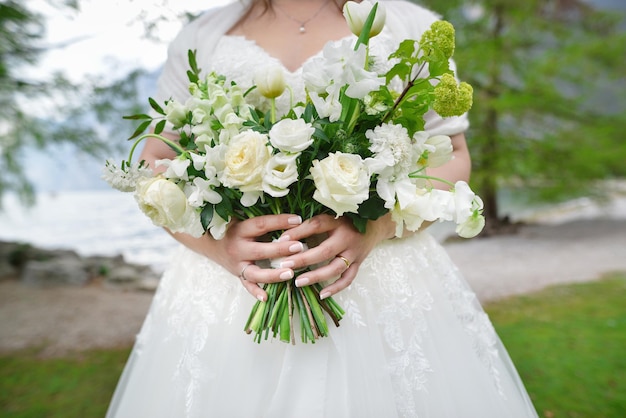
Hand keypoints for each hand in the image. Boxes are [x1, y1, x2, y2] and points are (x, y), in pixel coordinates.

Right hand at [199, 214, 306, 300]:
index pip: (262, 224)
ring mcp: (237, 264)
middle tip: (299, 247)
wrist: (210, 242)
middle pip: (260, 250)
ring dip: (273, 274)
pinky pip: (247, 286)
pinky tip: (266, 297)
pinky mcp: (238, 275)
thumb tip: (292, 219)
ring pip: (255, 272)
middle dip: (281, 249)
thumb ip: (264, 222)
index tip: (298, 220)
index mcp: (241, 230)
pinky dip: (256, 292)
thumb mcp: (244, 220)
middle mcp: (238, 248)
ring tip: (290, 274)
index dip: (279, 221)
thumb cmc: (232, 228)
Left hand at [275, 213, 395, 298]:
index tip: (280, 239)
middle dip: (304, 259)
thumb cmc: (346, 221)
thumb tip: (285, 235)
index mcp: (337, 222)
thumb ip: (312, 225)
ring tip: (298, 282)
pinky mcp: (358, 264)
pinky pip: (348, 279)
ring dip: (316, 276)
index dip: (298, 232)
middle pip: (325, 251)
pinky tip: (321, 294)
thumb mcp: (331, 217)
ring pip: (335, 268)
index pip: (316, 225)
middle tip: (285, 265)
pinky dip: (335, 288)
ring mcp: (354, 253)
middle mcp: (347, 238)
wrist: (376, 225)